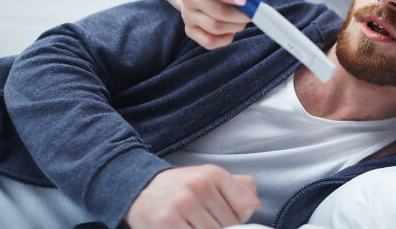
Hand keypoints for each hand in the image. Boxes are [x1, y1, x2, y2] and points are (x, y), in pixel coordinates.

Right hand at [125, 165, 260, 228]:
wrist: (140, 189)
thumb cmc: (182, 188)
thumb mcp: (210, 178)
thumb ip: (239, 189)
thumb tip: (255, 206)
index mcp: (214, 173)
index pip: (245, 207)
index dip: (239, 219)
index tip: (227, 219)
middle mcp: (199, 185)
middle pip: (229, 225)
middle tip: (203, 222)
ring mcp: (183, 204)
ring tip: (193, 224)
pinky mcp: (167, 222)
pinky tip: (184, 228)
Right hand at [178, 0, 249, 48]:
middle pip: (218, 11)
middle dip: (240, 15)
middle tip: (252, 15)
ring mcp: (187, 16)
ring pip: (215, 27)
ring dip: (235, 26)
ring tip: (242, 21)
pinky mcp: (190, 31)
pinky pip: (210, 41)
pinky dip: (226, 38)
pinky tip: (231, 30)